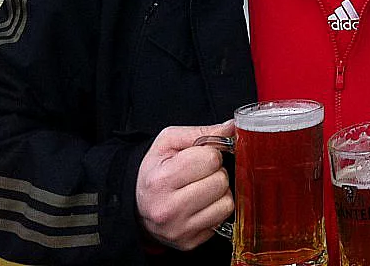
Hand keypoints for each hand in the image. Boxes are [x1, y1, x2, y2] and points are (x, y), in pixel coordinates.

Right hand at [136, 122, 234, 250]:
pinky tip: (201, 205)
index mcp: (161, 181)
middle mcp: (168, 210)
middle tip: (199, 175)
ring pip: (227, 202)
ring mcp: (179, 229)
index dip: (210, 154)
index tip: (198, 158)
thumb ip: (202, 132)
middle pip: (220, 181)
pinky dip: (216, 209)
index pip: (211, 159)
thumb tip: (232, 127)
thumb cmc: (156, 171)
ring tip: (201, 189)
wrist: (137, 205)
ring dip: (219, 192)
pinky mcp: (190, 242)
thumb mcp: (169, 143)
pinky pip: (223, 219)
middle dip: (215, 173)